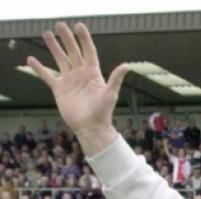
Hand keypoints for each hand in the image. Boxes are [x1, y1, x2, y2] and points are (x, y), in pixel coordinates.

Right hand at [27, 22, 128, 155]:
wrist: (91, 128)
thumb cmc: (103, 112)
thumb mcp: (110, 94)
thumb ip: (116, 79)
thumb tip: (127, 65)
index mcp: (93, 73)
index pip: (88, 51)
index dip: (84, 38)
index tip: (79, 26)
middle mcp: (81, 74)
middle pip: (73, 52)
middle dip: (67, 38)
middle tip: (59, 24)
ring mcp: (70, 81)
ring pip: (60, 60)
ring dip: (54, 48)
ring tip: (46, 34)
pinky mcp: (59, 89)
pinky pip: (47, 76)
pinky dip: (39, 68)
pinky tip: (31, 59)